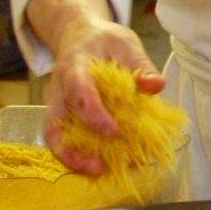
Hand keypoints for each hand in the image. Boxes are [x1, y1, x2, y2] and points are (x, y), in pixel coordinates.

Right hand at [26, 0, 163, 174]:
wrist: (80, 37)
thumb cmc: (103, 41)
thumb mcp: (126, 43)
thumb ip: (141, 65)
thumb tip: (156, 86)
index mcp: (74, 67)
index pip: (78, 93)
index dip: (93, 115)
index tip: (114, 131)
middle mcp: (59, 91)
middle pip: (54, 127)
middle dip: (72, 153)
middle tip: (99, 168)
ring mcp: (58, 107)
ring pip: (56, 140)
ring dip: (76, 161)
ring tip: (105, 172)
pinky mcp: (64, 118)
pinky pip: (67, 141)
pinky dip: (84, 155)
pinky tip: (110, 163)